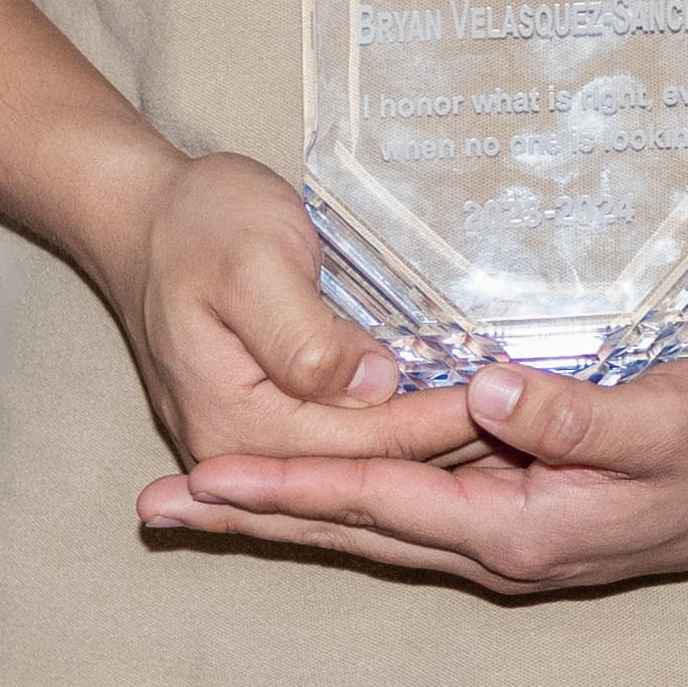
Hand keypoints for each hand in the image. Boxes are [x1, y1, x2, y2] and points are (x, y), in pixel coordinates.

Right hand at [76, 146, 490, 485]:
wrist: (142, 218)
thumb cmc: (199, 225)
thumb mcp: (253, 261)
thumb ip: (306, 335)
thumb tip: (372, 386)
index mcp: (238, 423)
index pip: (368, 443)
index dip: (447, 422)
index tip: (517, 403)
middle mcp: (242, 454)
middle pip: (374, 468)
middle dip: (459, 451)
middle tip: (545, 434)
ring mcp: (252, 448)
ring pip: (368, 466)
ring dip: (443, 456)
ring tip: (528, 445)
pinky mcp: (271, 428)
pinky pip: (351, 449)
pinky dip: (409, 445)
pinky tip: (469, 436)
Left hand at [147, 346, 687, 599]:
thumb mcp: (669, 418)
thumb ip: (578, 412)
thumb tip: (486, 392)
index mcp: (518, 530)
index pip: (374, 505)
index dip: (286, 487)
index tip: (202, 478)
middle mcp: (500, 549)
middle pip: (351, 531)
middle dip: (254, 518)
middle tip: (155, 509)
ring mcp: (511, 538)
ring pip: (374, 526)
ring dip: (289, 513)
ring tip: (204, 503)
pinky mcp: (525, 516)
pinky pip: (411, 512)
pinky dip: (348, 500)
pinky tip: (318, 485)